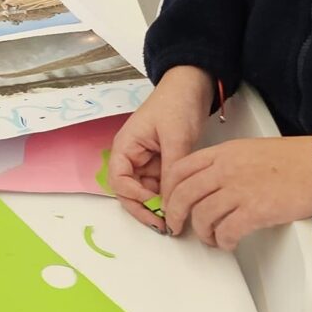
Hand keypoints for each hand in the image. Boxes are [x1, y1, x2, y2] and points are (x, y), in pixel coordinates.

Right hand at [109, 66, 213, 229]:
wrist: (193, 86)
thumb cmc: (177, 104)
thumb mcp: (175, 137)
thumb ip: (171, 170)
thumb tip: (171, 202)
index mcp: (126, 147)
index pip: (119, 180)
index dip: (133, 196)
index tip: (156, 203)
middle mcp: (132, 157)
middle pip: (129, 192)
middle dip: (144, 209)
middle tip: (164, 226)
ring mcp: (148, 161)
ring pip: (146, 192)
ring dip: (158, 206)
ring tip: (175, 220)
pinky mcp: (162, 163)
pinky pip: (161, 186)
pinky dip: (169, 197)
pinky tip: (181, 205)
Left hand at [163, 135, 311, 251]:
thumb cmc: (295, 158)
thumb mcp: (250, 149)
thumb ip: (227, 162)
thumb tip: (213, 182)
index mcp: (223, 152)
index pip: (180, 169)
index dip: (169, 189)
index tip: (170, 202)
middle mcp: (225, 170)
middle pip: (183, 194)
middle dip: (175, 215)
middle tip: (177, 227)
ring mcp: (239, 190)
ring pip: (202, 215)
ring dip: (202, 232)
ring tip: (210, 238)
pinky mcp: (256, 211)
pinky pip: (226, 231)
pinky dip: (223, 241)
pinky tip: (227, 243)